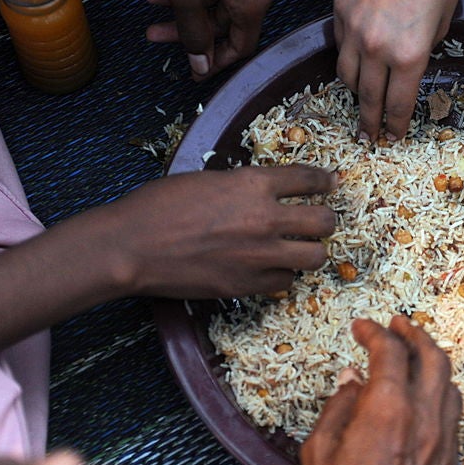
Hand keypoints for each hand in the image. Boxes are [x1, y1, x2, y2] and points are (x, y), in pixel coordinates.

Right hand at [78, 165, 336, 298]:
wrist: (132, 246)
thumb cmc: (159, 206)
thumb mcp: (207, 180)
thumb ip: (242, 186)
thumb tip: (263, 192)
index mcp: (253, 184)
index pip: (308, 179)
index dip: (324, 181)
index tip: (330, 184)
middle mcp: (265, 218)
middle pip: (324, 221)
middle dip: (325, 220)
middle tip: (319, 222)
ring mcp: (260, 255)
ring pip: (315, 256)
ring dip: (310, 251)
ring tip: (299, 249)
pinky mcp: (248, 284)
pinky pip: (285, 282)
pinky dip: (281, 276)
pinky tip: (269, 270)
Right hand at [300, 316, 462, 464]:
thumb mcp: (319, 451)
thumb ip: (339, 407)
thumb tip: (352, 381)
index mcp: (388, 411)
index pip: (390, 352)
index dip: (375, 332)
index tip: (362, 328)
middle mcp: (424, 422)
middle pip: (434, 358)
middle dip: (415, 334)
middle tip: (398, 325)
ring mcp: (444, 446)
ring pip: (451, 387)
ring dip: (434, 365)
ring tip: (415, 359)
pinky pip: (453, 422)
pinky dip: (440, 401)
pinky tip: (424, 404)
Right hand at [333, 0, 463, 141]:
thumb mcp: (446, 17)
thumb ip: (428, 46)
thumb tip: (413, 61)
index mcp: (410, 54)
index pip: (399, 105)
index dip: (396, 127)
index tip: (394, 139)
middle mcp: (377, 48)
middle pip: (368, 99)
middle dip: (370, 124)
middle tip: (369, 139)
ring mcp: (354, 30)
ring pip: (346, 76)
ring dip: (355, 94)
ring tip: (361, 105)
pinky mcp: (340, 11)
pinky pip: (340, 47)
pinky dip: (347, 60)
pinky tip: (355, 65)